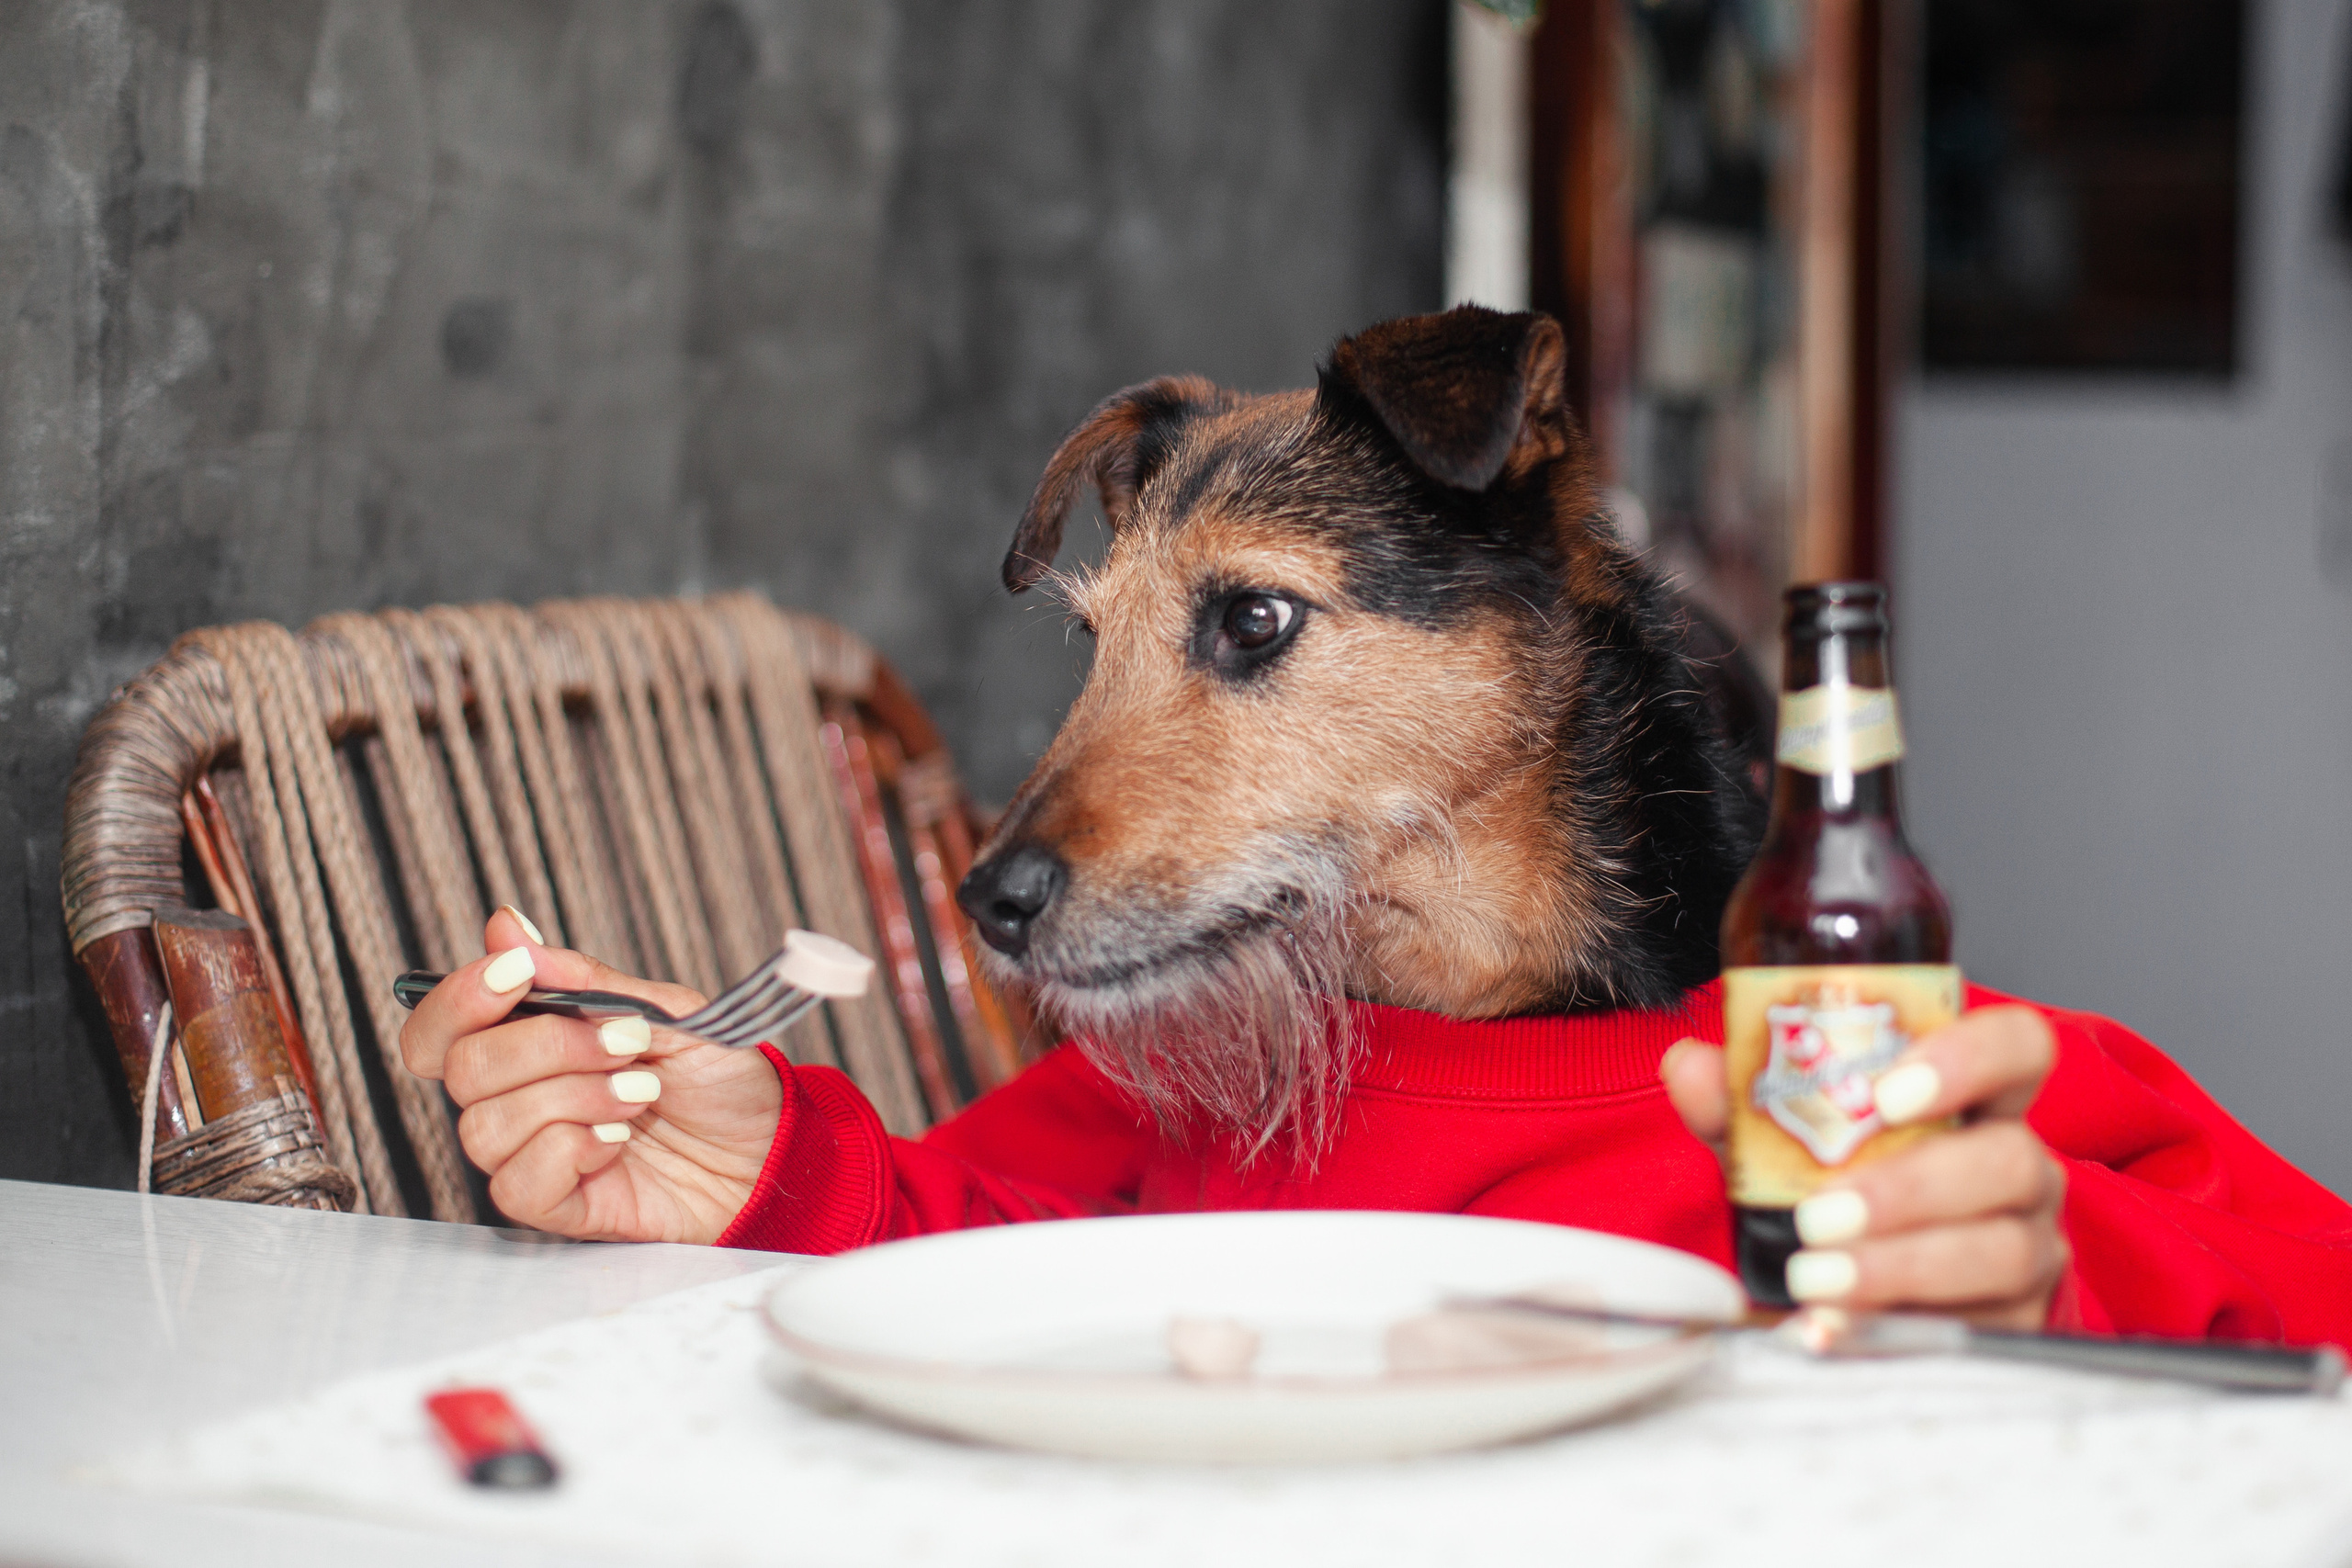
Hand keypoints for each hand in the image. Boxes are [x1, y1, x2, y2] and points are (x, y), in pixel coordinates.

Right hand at [398, 908, 783, 1242]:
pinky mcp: (556, 1206)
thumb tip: (506, 929)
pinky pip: (518, 1184)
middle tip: (626, 1044)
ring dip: (576, 1097)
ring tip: (640, 1092)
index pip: (439, 1028)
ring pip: (487, 1126)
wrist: (770, 1144)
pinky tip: (617, 1142)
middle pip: (462, 1069)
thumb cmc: (717, 1077)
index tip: (519, 976)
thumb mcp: (665, 1012)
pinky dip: (572, 1150)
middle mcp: (516, 1099)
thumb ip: (581, 980)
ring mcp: (531, 1155)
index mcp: (527, 1043)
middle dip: (549, 1047)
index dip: (461, 998)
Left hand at [1662, 1004, 2068, 1327]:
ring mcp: (2028, 1245)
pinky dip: (1894, 1328)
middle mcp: (2019, 1166)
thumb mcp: (1782, 1141)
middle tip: (1820, 1215)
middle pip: (2013, 1159)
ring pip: (2005, 1250)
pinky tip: (1830, 1328)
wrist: (1860, 1288)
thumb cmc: (1836, 1187)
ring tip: (1817, 1278)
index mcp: (1977, 1098)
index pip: (2017, 1047)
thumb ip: (1741, 1101)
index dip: (1971, 1057)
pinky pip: (1978, 1327)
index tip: (1887, 1093)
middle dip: (1912, 1189)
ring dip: (1901, 1266)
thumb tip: (1690, 1065)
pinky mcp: (2017, 1321)